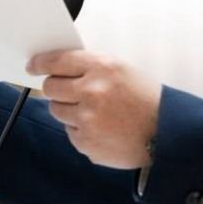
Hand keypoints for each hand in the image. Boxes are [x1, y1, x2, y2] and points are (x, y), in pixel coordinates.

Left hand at [28, 50, 160, 169]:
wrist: (168, 134)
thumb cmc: (147, 100)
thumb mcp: (122, 70)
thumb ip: (91, 67)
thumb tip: (60, 68)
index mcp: (102, 67)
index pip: (57, 61)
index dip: (41, 63)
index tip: (33, 65)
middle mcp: (91, 91)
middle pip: (51, 87)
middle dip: (57, 88)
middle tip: (70, 92)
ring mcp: (87, 119)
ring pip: (57, 111)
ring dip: (69, 110)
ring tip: (95, 112)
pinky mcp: (86, 142)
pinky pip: (70, 132)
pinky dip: (81, 130)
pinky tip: (102, 128)